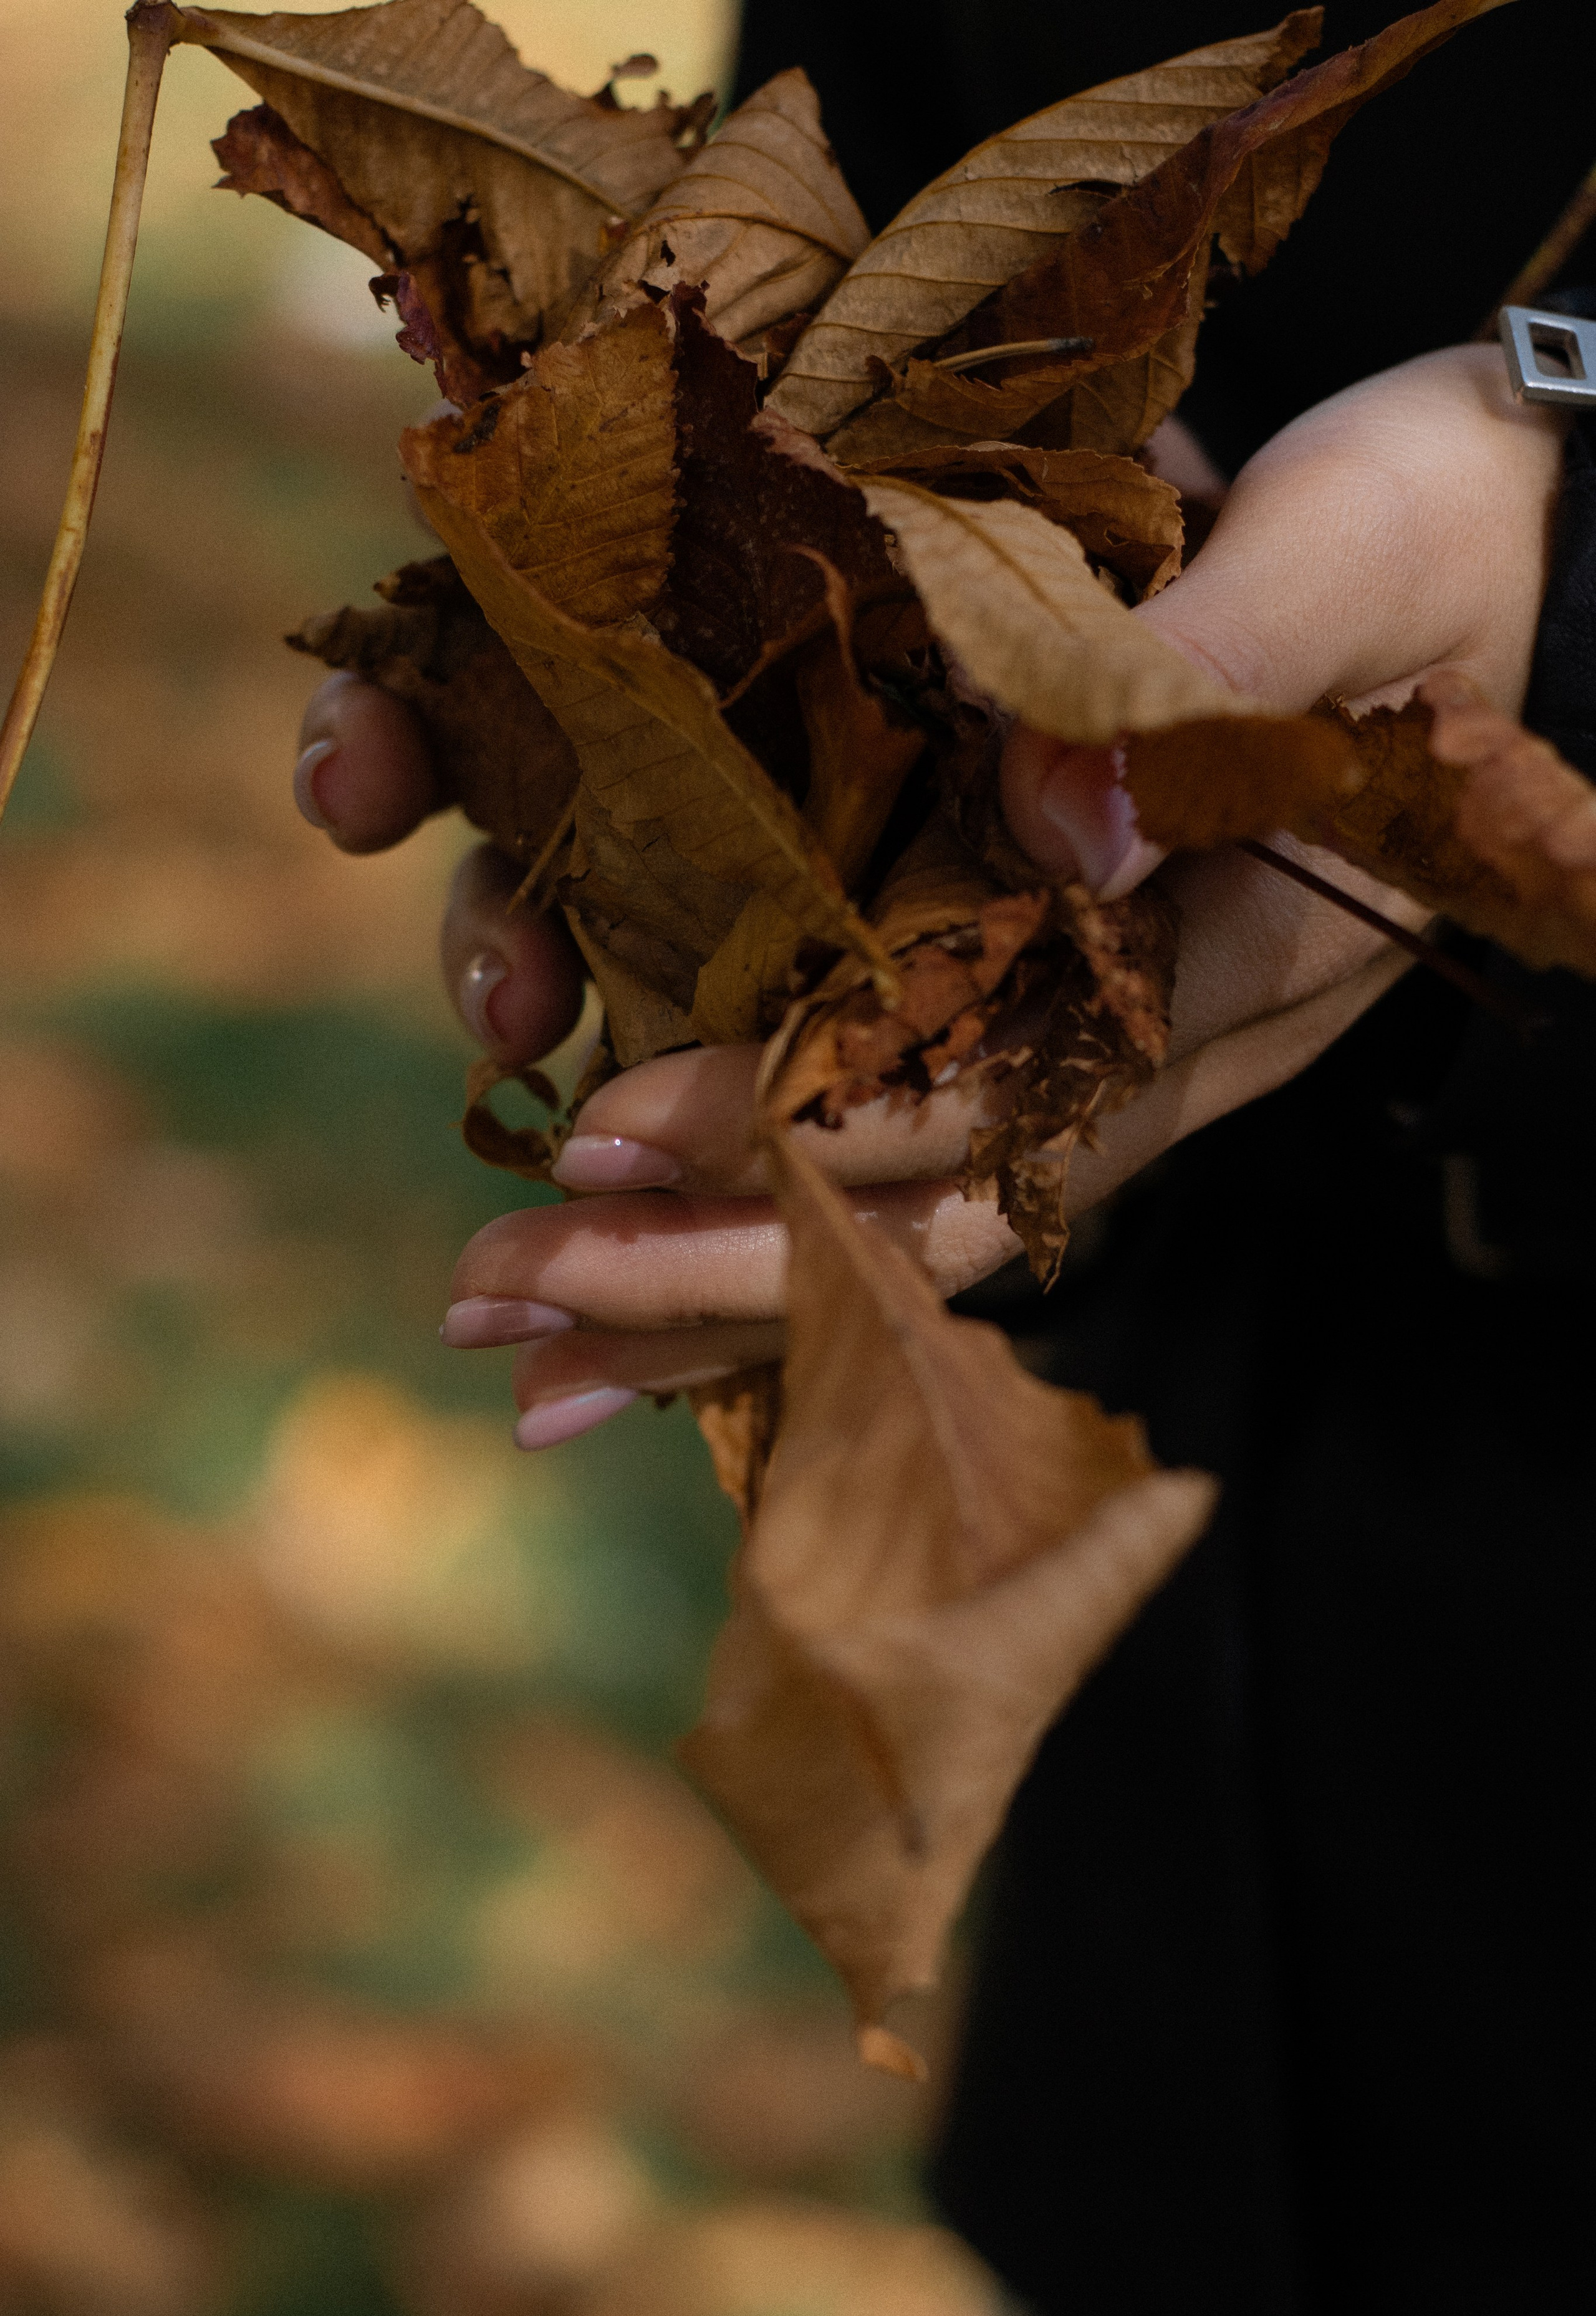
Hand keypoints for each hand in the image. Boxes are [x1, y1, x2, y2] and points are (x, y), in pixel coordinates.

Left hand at [294, 342, 1568, 1446]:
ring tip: (498, 1314)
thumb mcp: (1358, 573)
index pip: (978, 1115)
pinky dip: (719, 1164)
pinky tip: (594, 1207)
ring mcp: (1048, 1018)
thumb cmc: (1440, 558)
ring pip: (851, 1191)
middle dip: (686, 1275)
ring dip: (673, 1260)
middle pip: (887, 1217)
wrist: (1491, 556)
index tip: (610, 1154)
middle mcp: (1105, 1040)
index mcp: (1203, 983)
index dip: (793, 1149)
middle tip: (495, 1317)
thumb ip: (1222, 680)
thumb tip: (1054, 817)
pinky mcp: (999, 953)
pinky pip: (852, 1096)